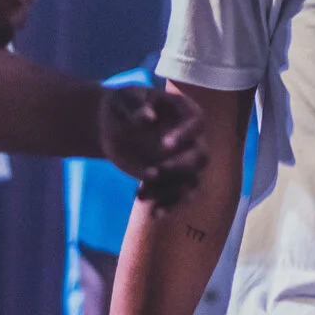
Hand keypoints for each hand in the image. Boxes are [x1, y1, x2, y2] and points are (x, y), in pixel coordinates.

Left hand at [100, 83, 208, 206]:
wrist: (114, 126)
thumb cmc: (121, 106)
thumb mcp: (124, 100)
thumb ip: (135, 106)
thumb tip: (148, 119)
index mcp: (184, 111)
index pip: (197, 122)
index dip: (185, 134)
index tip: (165, 145)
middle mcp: (191, 137)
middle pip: (200, 155)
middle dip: (179, 167)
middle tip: (152, 173)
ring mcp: (183, 158)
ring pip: (192, 180)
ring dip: (172, 191)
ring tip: (140, 195)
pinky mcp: (172, 177)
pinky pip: (181, 195)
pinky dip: (171, 206)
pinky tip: (154, 214)